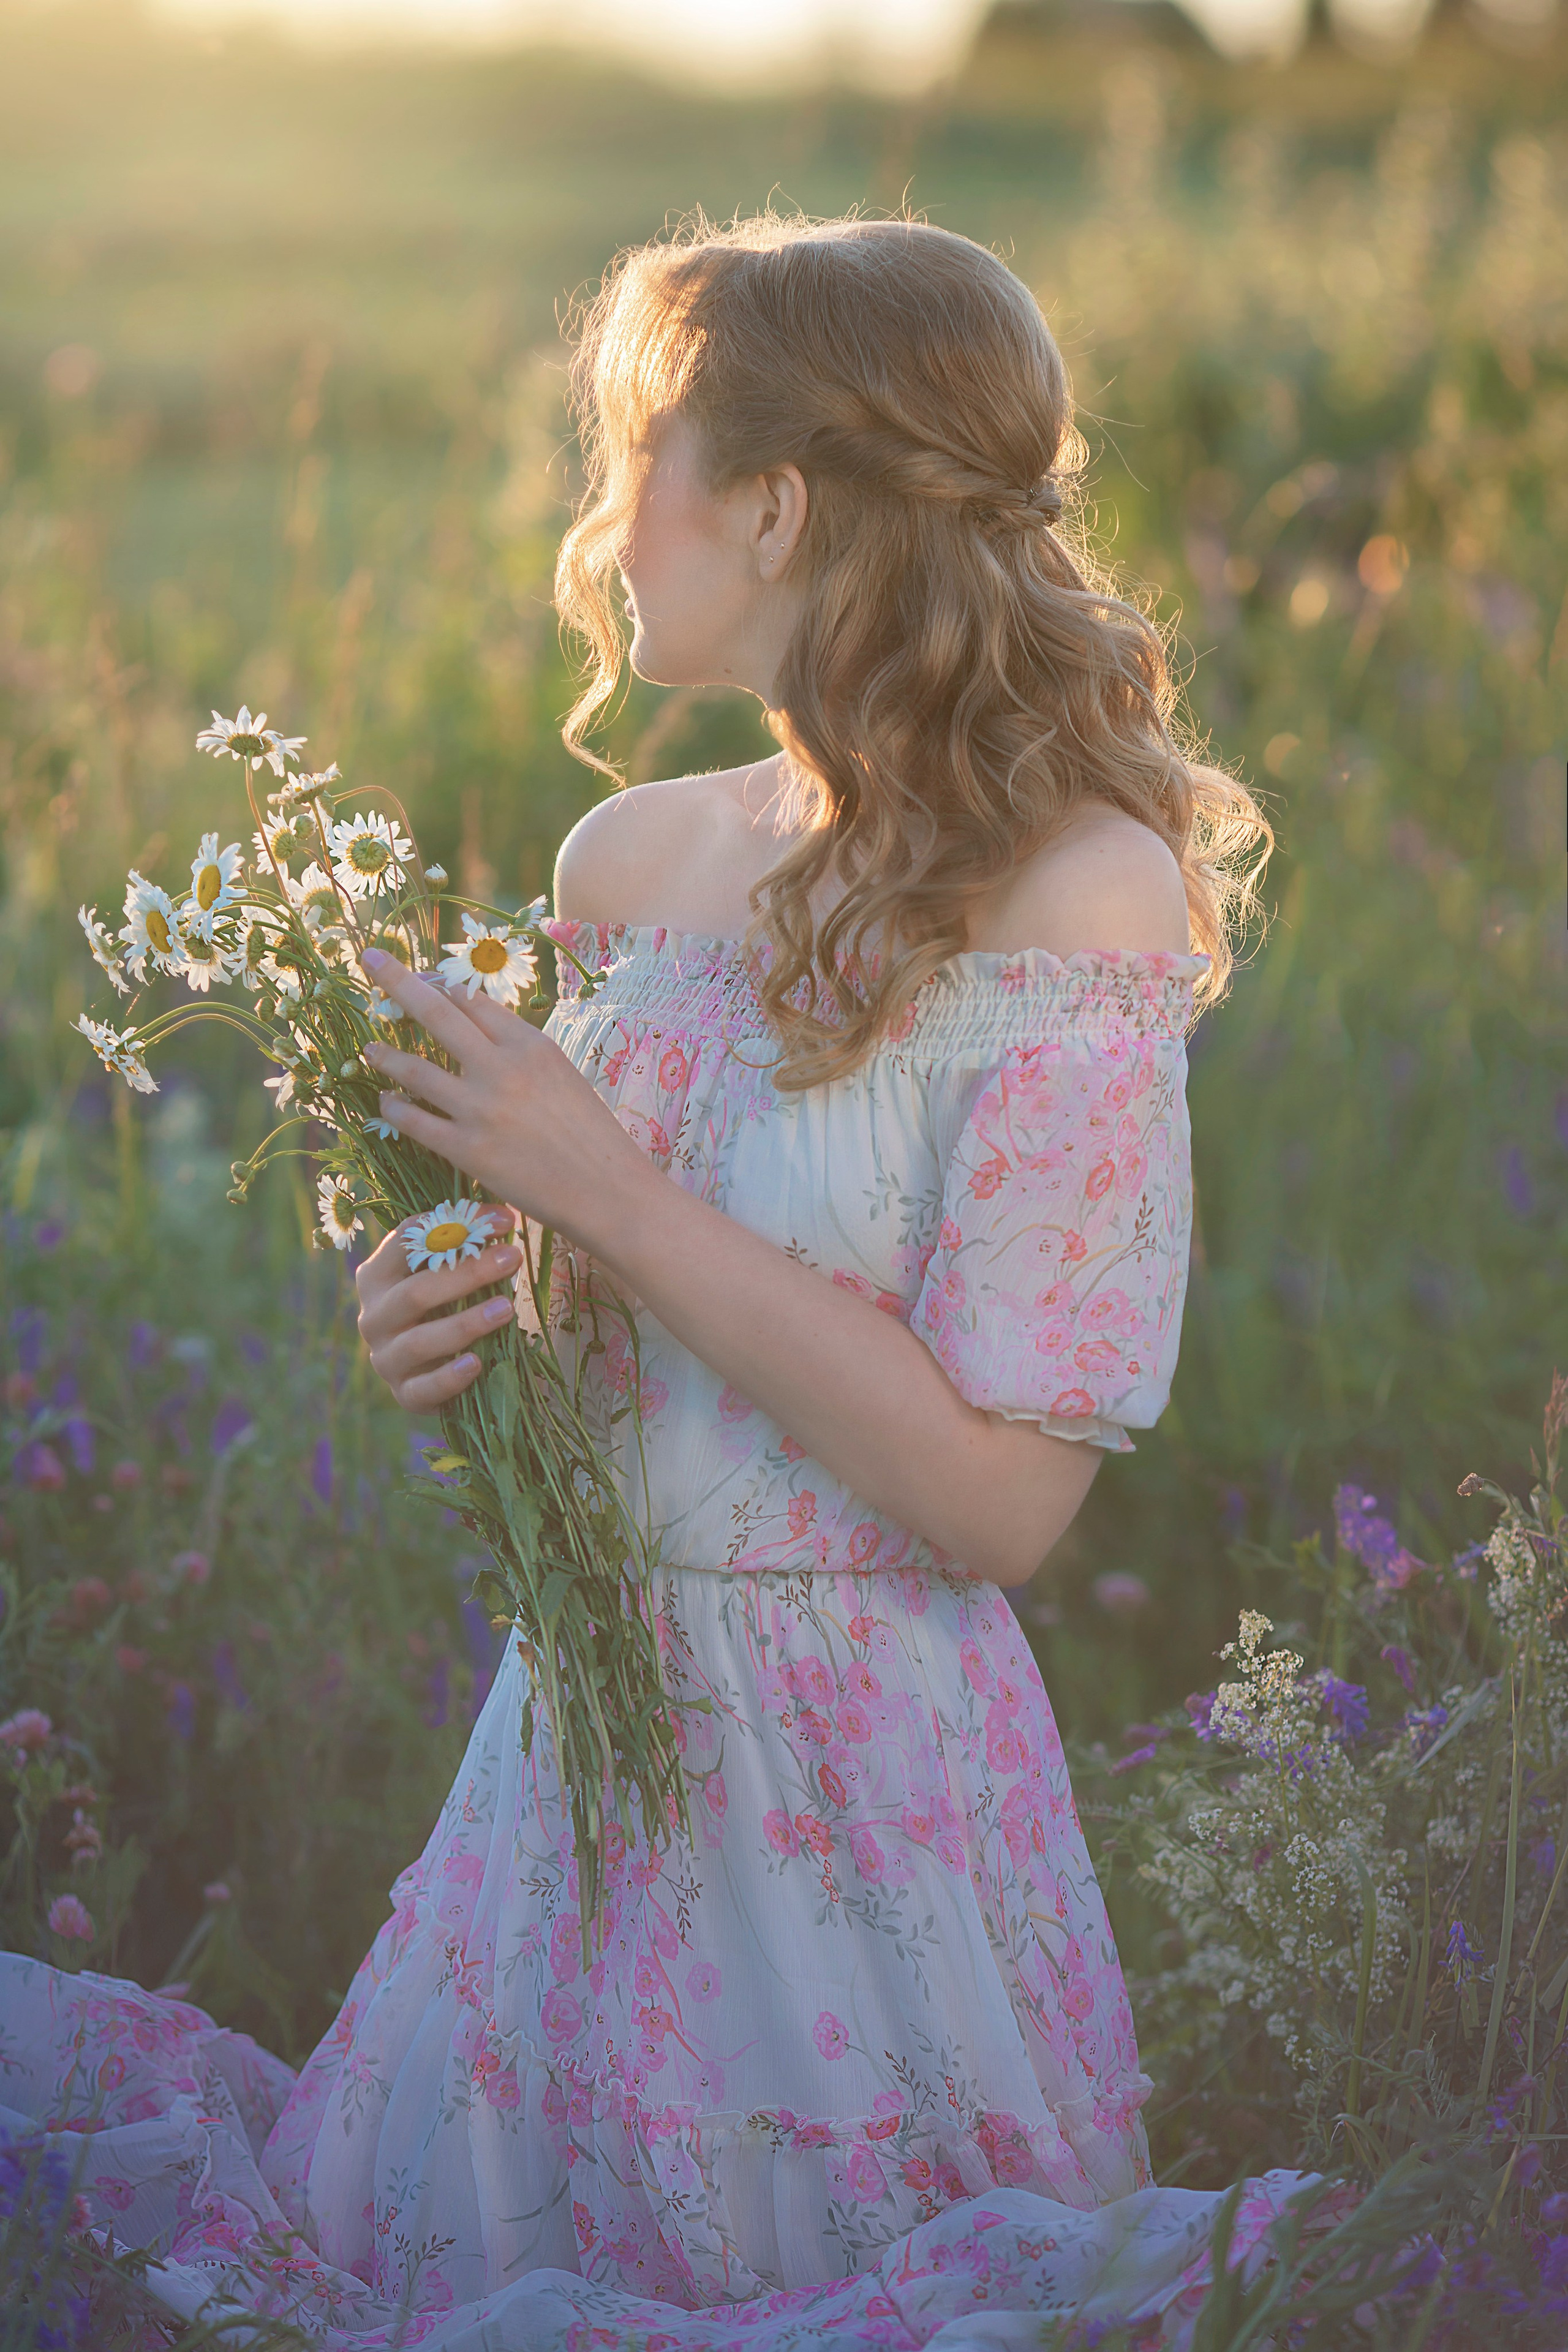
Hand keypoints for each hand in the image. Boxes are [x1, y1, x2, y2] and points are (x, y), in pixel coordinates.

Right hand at [354, 1213, 522, 1411]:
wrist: (433, 1369)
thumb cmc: (444, 1307)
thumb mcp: (448, 1274)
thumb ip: (461, 1247)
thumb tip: (503, 1213)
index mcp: (377, 1277)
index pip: (407, 1241)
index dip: (455, 1225)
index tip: (504, 1219)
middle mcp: (373, 1317)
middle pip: (416, 1292)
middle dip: (467, 1273)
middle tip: (511, 1258)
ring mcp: (386, 1359)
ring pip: (421, 1340)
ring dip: (466, 1323)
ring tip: (506, 1308)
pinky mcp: (405, 1394)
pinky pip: (425, 1388)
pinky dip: (450, 1377)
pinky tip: (477, 1363)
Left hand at [359, 950, 650, 1248]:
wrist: (607, 1190)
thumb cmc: (591, 1135)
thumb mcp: (563, 1076)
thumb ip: (521, 1050)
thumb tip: (479, 1021)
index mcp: (531, 1045)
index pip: (474, 1001)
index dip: (443, 987)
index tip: (423, 979)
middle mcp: (502, 1068)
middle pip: (437, 1012)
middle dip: (398, 980)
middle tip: (371, 957)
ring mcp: (480, 1109)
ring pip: (415, 1068)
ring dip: (385, 1054)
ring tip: (369, 1049)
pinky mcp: (467, 1150)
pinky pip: (415, 1121)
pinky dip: (393, 1108)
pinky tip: (385, 1102)